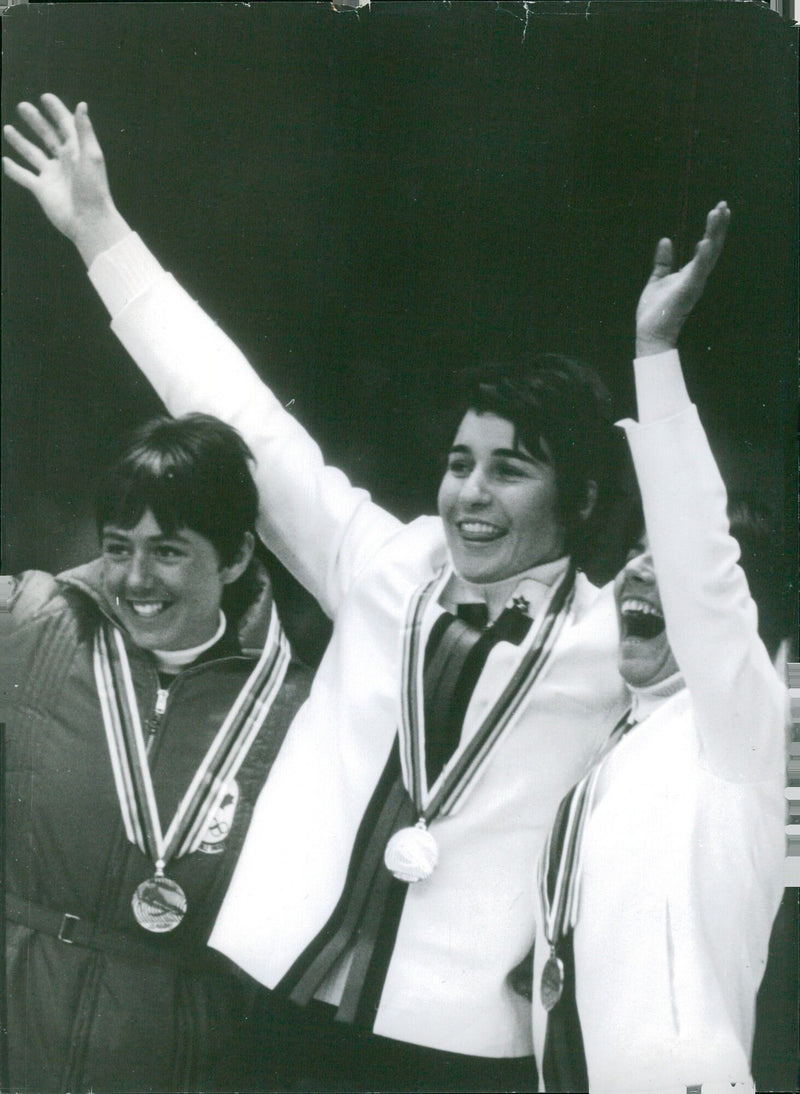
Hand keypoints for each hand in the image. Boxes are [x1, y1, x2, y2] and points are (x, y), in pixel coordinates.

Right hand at [3, 94, 129, 265]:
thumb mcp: (91, 156)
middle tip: (22, 106)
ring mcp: (52, 175)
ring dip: (20, 142)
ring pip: (32, 154)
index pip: (65, 125)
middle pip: (47, 136)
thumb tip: (81, 104)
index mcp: (77, 151)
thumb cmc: (94, 189)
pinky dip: (13, 169)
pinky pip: (24, 176)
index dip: (56, 111)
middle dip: (36, 121)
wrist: (89, 221)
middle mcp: (64, 161)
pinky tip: (4, 161)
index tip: (45, 97)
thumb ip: (83, 130)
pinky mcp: (42, 190)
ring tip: (7, 128)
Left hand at [636, 201, 729, 357]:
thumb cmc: (655, 311)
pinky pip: (697, 272)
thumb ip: (663, 262)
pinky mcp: (687, 292)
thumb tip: (666, 240)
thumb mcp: (657, 280)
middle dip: (718, 226)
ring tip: (718, 214)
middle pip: (712, 247)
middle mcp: (696, 277)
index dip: (713, 228)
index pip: (706, 247)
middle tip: (723, 205)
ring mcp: (694, 284)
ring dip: (713, 234)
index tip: (719, 209)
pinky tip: (704, 242)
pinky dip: (702, 257)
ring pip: (709, 255)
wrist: (651, 334)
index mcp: (690, 273)